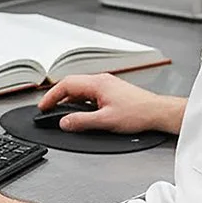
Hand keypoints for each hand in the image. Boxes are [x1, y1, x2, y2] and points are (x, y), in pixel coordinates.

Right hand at [38, 74, 184, 134]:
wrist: (157, 112)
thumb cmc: (138, 113)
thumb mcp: (106, 121)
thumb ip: (82, 121)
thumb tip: (64, 122)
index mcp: (97, 83)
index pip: (66, 85)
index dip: (52, 96)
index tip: (44, 106)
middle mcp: (101, 80)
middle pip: (72, 84)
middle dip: (58, 96)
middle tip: (48, 108)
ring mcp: (107, 85)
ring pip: (81, 88)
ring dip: (69, 98)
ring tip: (61, 111)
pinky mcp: (112, 91)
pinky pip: (89, 92)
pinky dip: (80, 100)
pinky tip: (81, 111)